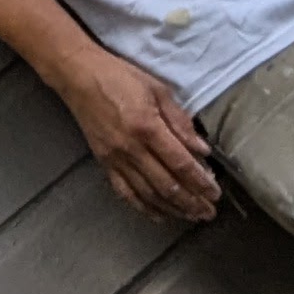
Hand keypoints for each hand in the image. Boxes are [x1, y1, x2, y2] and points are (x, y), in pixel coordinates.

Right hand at [58, 47, 221, 222]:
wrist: (78, 75)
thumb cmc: (120, 76)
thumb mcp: (156, 89)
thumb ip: (179, 120)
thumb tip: (202, 149)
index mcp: (147, 127)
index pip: (180, 164)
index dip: (200, 182)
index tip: (215, 193)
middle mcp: (131, 148)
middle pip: (167, 185)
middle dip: (192, 203)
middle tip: (208, 212)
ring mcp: (115, 159)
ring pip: (148, 194)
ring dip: (173, 209)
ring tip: (192, 217)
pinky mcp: (103, 163)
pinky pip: (126, 193)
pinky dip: (144, 207)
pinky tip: (159, 215)